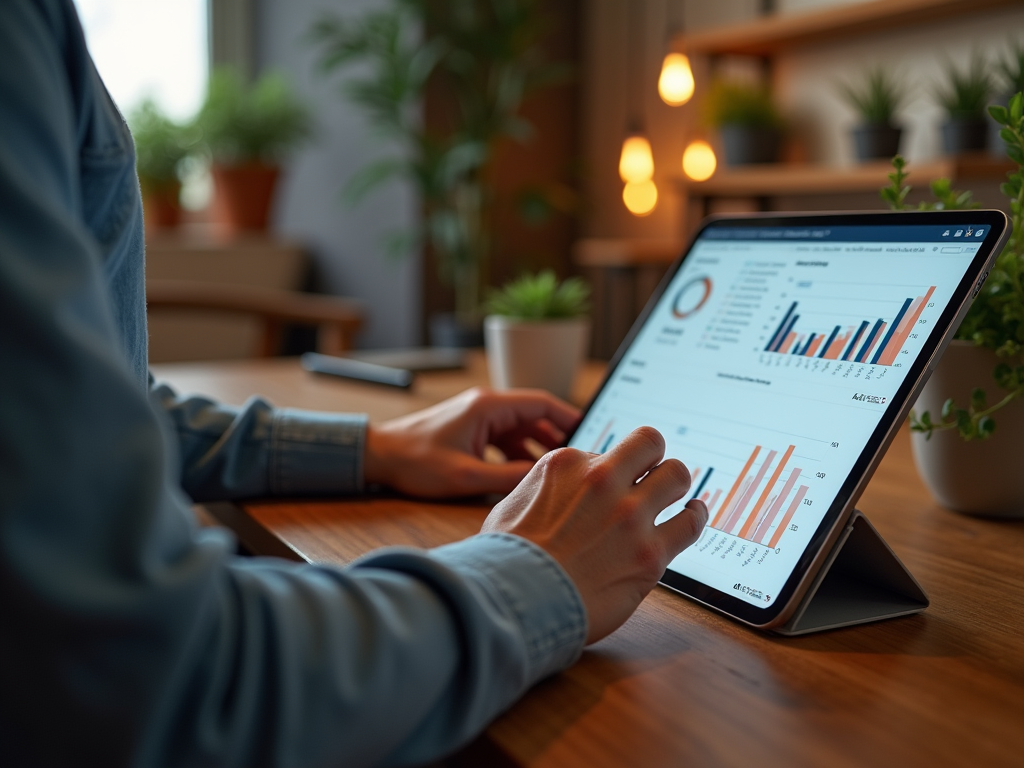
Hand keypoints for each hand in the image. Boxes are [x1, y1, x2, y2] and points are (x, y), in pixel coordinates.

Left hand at [364, 387, 579, 497]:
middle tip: (578, 462)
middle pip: (534, 417)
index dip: (570, 418)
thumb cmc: (414, 463)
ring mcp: (477, 417)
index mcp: (488, 407)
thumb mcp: (466, 476)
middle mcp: (486, 406)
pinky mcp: (469, 430)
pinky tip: (524, 477)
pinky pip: (504, 439)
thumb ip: (508, 477)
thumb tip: (545, 480)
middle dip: (557, 439)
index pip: (542, 404)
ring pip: (520, 430)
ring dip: (536, 450)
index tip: (591, 435)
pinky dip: (517, 455)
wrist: (377, 458)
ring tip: (555, 475)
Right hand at [481, 426, 707, 644]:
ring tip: (675, 496)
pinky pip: (691, 522)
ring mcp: (630, 515)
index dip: (614, 468)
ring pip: (678, 475)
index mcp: (568, 464)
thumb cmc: (508, 559)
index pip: (609, 450)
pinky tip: (692, 515)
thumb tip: (562, 489)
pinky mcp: (650, 553)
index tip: (618, 481)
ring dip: (675, 485)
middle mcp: (603, 481)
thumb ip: (546, 487)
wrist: (516, 601)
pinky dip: (696, 516)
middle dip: (653, 459)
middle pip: (650, 444)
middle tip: (652, 477)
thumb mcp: (513, 502)